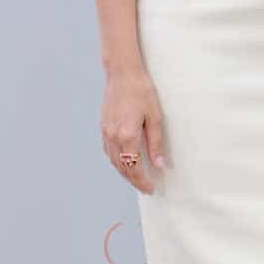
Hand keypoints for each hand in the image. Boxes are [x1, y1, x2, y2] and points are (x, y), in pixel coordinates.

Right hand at [102, 68, 165, 194]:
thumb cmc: (142, 92)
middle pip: (122, 168)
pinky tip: (125, 162)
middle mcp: (114, 137)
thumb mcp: (155, 118)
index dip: (142, 181)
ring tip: (137, 178)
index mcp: (127, 136)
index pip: (134, 168)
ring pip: (114, 161)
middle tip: (145, 187)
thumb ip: (156, 143)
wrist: (123, 74)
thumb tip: (159, 164)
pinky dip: (117, 161)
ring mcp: (106, 132)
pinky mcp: (103, 127)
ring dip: (125, 172)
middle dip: (134, 180)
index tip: (150, 188)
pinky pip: (109, 151)